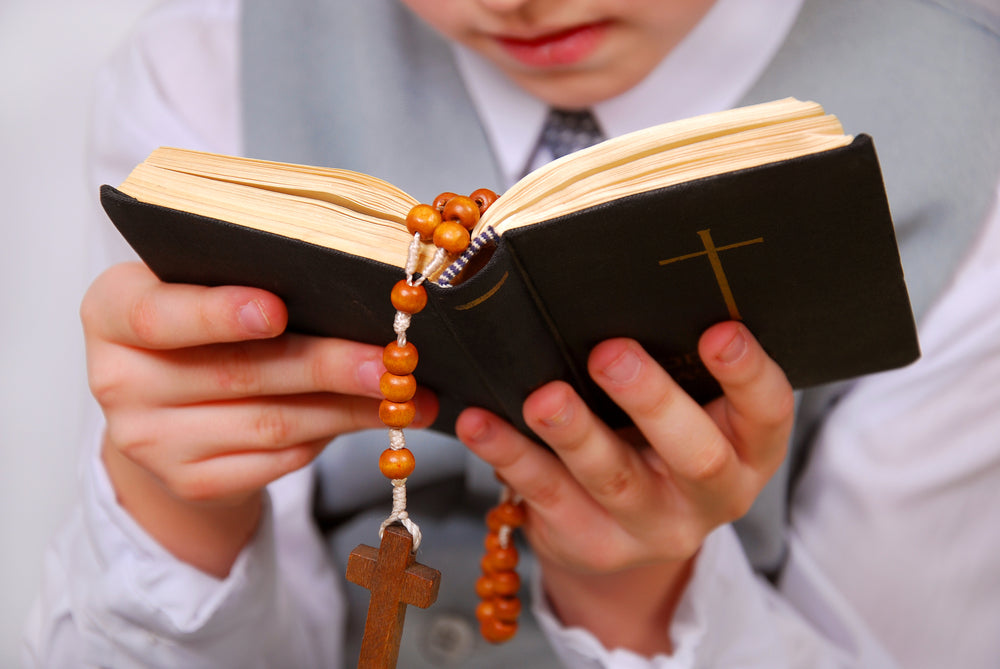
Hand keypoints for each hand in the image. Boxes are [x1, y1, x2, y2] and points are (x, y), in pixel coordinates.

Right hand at [81, 263, 436, 574]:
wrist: (165, 408)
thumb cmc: (196, 328)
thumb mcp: (197, 287)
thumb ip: (250, 279)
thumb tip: (353, 291)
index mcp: (113, 312)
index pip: (159, 315)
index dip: (219, 313)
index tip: (277, 310)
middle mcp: (120, 381)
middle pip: (238, 373)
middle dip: (326, 365)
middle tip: (391, 360)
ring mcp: (152, 441)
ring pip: (271, 424)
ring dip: (348, 408)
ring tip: (404, 394)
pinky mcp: (192, 482)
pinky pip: (277, 460)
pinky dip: (331, 435)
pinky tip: (370, 418)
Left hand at [455, 322, 792, 653]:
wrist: (627, 529)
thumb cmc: (658, 436)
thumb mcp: (690, 406)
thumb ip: (673, 358)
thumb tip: (616, 280)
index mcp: (748, 448)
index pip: (767, 412)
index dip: (747, 373)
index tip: (719, 330)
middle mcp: (711, 494)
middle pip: (694, 454)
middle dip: (653, 401)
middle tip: (611, 353)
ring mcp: (651, 527)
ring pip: (612, 478)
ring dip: (574, 434)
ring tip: (542, 398)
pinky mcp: (592, 543)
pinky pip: (546, 496)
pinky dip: (509, 455)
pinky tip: (481, 422)